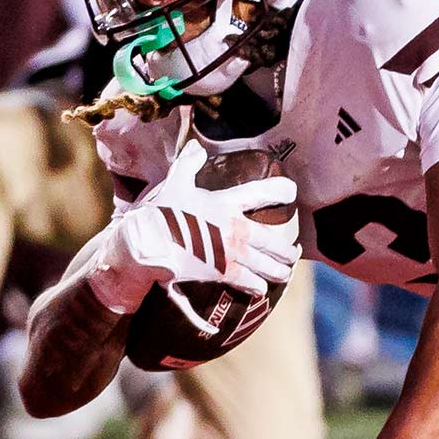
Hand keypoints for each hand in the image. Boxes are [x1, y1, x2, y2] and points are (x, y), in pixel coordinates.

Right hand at [87, 142, 300, 326]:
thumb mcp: (175, 184)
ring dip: (278, 272)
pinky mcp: (221, 275)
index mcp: (227, 205)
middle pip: (274, 243)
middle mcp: (236, 230)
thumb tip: (196, 147)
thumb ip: (188, 165)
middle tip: (293, 254)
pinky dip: (254, 289)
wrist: (145, 246)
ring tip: (283, 274)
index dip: (282, 191)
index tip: (291, 192)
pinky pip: (247, 284)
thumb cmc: (160, 214)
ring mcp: (231, 255)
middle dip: (287, 251)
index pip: (263, 193)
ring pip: (267, 267)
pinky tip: (259, 291)